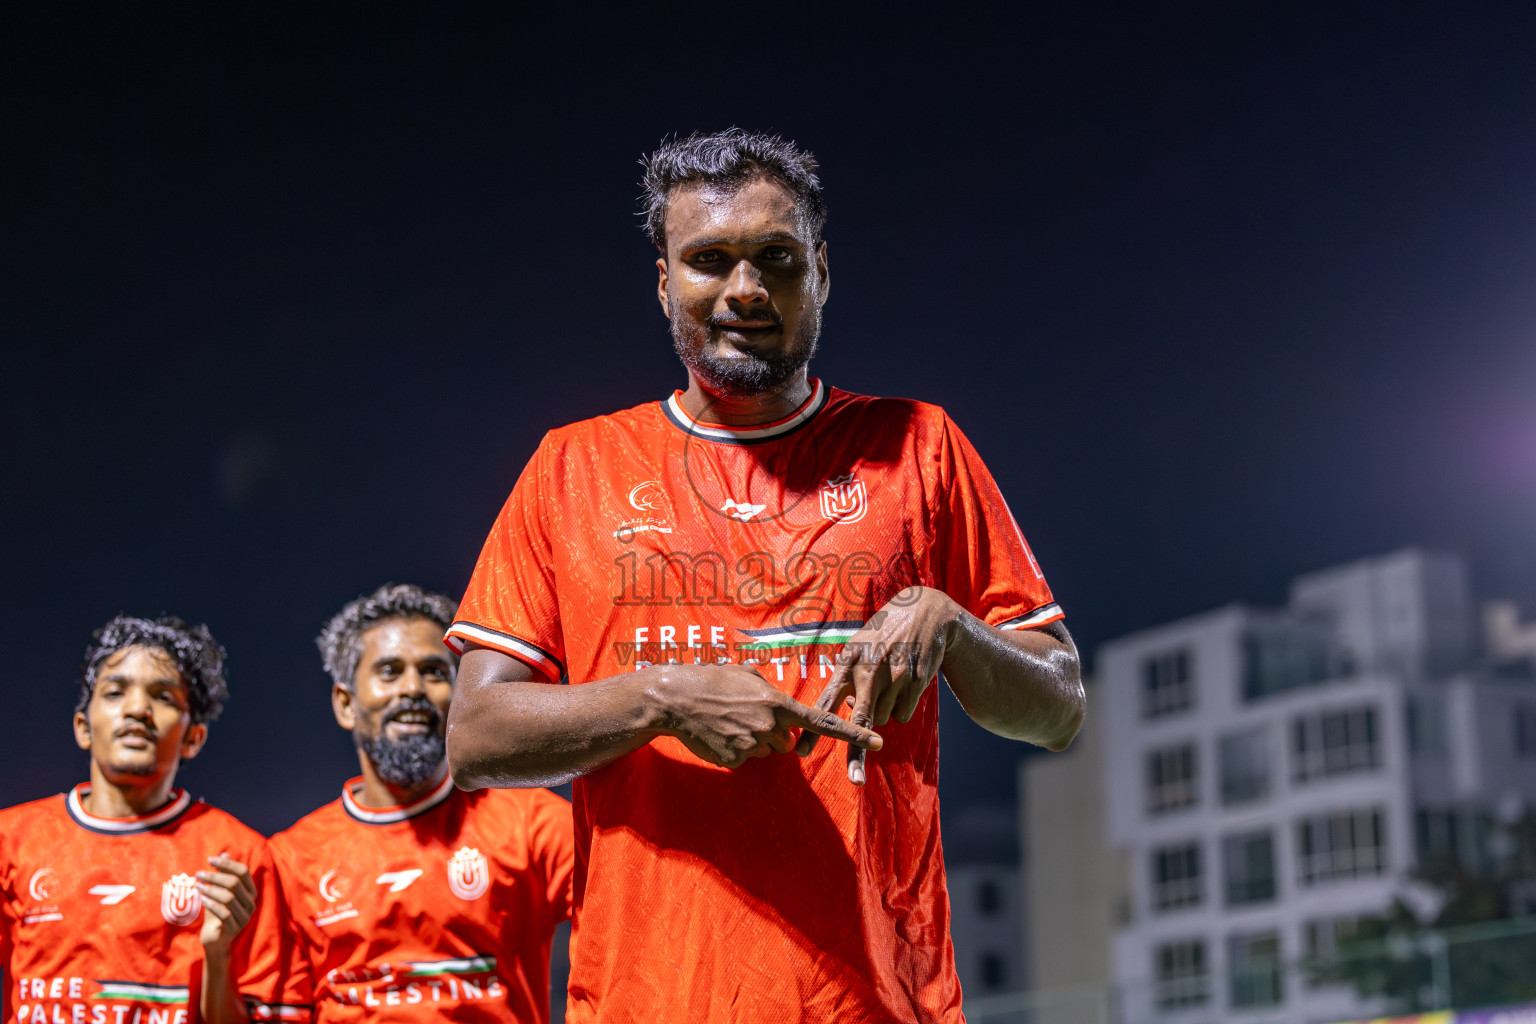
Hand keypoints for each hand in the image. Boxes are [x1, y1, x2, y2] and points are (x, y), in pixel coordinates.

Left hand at [196, 854, 256, 953]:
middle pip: (235, 883)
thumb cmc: (216, 913)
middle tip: (198, 874)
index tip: (209, 860)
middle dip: (215, 876)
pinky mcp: (235, 928)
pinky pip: (224, 914)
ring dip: (211, 890)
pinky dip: (212, 905)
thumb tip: (224, 854)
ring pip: (229, 897)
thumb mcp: (218, 892)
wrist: (215, 940)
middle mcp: (251, 903)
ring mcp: (245, 916)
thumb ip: (223, 874)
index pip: (243, 872)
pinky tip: (201, 899)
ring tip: (197, 886)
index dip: (227, 864)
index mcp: (250, 891)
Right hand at [644, 662, 881, 768]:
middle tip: (747, 716)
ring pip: (766, 751)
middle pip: (787, 741)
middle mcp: (770, 726)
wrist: (675, 699)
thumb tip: (781, 709)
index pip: (824, 722)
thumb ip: (772, 692)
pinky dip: (733, 749)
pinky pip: (744, 759)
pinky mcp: (734, 760)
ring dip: (753, 740)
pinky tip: (717, 734)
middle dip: (775, 732)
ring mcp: (752, 746)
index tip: (878, 742)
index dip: (853, 733)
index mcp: (778, 703)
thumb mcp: (748, 676)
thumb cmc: (711, 681)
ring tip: (729, 722)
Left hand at [795, 587, 959, 783]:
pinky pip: (903, 714)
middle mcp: (869, 671)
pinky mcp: (916, 681)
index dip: (813, 730)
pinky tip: (904, 685)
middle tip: (855, 781)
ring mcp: (894, 677)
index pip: (826, 703)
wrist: (924, 613)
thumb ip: (847, 679)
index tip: (801, 752)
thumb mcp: (858, 648)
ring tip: (887, 685)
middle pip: (859, 722)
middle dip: (856, 755)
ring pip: (883, 720)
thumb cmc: (883, 635)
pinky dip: (901, 708)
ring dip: (881, 712)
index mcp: (848, 663)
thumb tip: (847, 710)